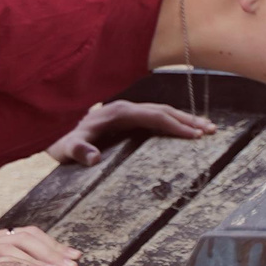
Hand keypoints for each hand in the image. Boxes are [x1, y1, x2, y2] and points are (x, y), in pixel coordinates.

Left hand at [45, 98, 215, 167]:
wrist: (53, 131)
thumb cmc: (60, 142)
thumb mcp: (65, 150)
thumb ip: (78, 151)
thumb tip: (94, 158)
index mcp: (116, 113)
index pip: (152, 115)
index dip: (174, 124)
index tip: (194, 134)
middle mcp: (123, 107)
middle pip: (162, 110)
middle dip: (187, 119)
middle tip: (211, 130)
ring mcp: (126, 110)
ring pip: (161, 111)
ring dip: (184, 118)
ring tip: (207, 128)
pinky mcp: (127, 117)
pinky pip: (155, 116)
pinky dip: (173, 121)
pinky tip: (186, 128)